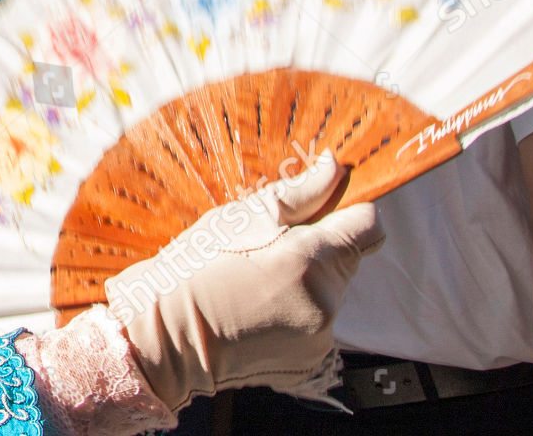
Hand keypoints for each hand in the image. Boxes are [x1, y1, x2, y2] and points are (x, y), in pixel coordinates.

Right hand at [103, 151, 383, 410]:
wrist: (164, 335)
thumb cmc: (194, 270)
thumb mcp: (239, 217)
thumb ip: (299, 194)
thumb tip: (335, 169)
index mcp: (310, 261)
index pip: (368, 227)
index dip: (349, 214)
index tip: (327, 213)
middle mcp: (324, 303)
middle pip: (346, 262)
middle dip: (318, 251)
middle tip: (268, 250)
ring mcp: (318, 338)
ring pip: (330, 294)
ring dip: (306, 284)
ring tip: (256, 282)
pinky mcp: (309, 362)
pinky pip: (316, 326)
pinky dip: (294, 316)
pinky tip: (257, 311)